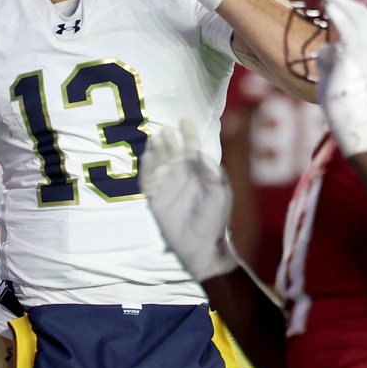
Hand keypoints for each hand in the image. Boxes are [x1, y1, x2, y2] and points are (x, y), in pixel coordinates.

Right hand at [138, 119, 237, 281]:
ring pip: (159, 161)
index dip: (189, 134)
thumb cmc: (214, 219)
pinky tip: (146, 157)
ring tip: (155, 139)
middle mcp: (182, 175)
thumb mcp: (220, 194)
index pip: (193, 148)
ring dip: (157, 150)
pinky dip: (146, 167)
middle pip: (173, 151)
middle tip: (165, 131)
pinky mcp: (155, 197)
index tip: (185, 121)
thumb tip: (200, 152)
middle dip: (169, 140)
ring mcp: (167, 185)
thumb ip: (212, 173)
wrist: (201, 247)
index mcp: (199, 172)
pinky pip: (148, 179)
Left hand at [316, 0, 366, 156]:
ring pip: (360, 19)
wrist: (344, 117)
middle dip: (346, 2)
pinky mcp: (354, 58)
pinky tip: (329, 7)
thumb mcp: (329, 75)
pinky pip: (350, 32)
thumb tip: (323, 48)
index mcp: (363, 53)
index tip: (331, 3)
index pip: (362, 23)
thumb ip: (328, 60)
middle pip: (364, 16)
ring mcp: (364, 53)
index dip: (349, 9)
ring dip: (342, 4)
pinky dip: (340, 17)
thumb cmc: (336, 100)